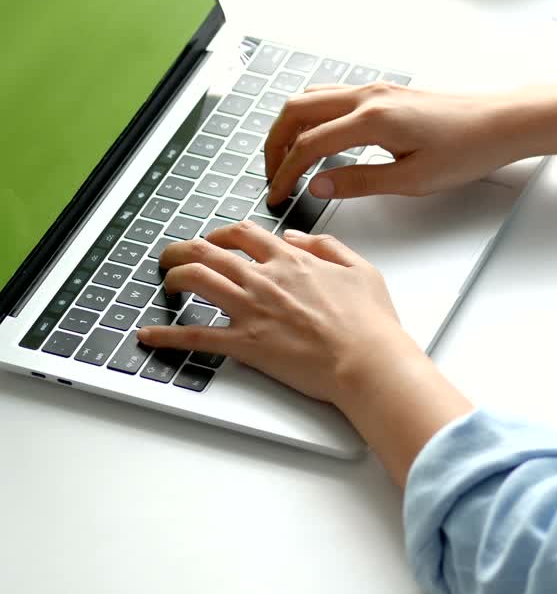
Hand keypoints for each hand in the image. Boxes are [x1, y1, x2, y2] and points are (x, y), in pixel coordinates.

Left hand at [136, 221, 423, 406]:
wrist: (367, 360)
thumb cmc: (370, 323)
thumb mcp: (361, 269)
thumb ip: (326, 247)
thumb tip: (296, 238)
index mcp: (292, 261)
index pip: (245, 234)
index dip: (223, 234)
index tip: (216, 241)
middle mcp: (266, 279)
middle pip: (209, 251)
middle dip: (184, 249)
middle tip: (175, 256)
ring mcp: (252, 309)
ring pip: (196, 279)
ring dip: (173, 277)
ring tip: (166, 282)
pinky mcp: (245, 343)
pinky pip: (195, 335)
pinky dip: (167, 335)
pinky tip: (149, 334)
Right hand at [263, 82, 520, 206]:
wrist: (501, 123)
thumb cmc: (468, 150)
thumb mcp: (412, 180)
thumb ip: (360, 182)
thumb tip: (318, 186)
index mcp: (371, 119)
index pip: (308, 144)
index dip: (285, 172)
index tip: (276, 194)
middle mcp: (368, 96)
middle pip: (296, 110)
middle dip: (275, 144)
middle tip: (272, 175)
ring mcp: (376, 89)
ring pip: (312, 98)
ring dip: (291, 126)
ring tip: (288, 159)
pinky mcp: (386, 92)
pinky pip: (333, 96)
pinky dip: (313, 116)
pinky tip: (319, 140)